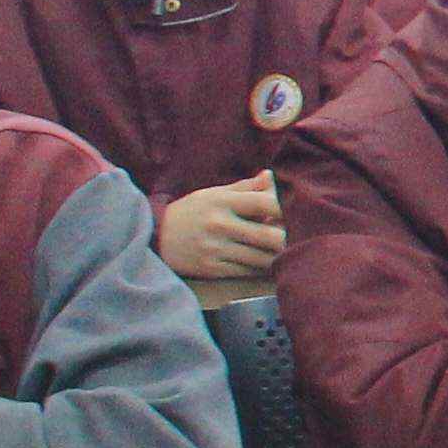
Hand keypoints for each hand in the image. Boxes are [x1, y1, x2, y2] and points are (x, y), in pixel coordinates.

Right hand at [154, 173, 284, 281]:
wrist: (155, 236)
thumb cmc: (191, 212)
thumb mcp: (213, 194)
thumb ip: (245, 187)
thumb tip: (271, 176)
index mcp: (222, 202)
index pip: (265, 203)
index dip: (285, 209)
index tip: (289, 214)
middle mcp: (219, 225)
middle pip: (271, 237)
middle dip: (287, 238)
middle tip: (292, 237)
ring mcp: (215, 249)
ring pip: (262, 259)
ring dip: (276, 256)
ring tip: (279, 250)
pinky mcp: (211, 269)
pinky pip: (248, 271)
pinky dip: (260, 267)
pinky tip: (262, 260)